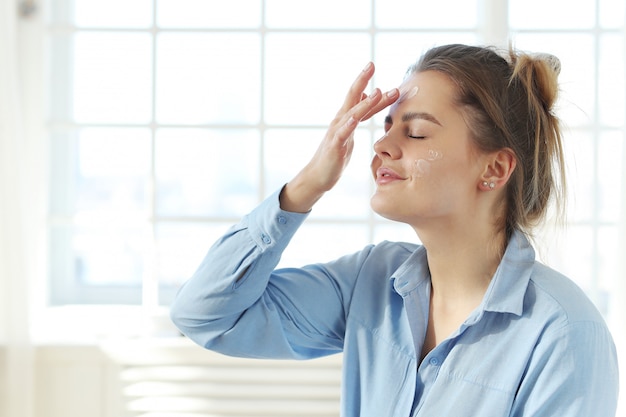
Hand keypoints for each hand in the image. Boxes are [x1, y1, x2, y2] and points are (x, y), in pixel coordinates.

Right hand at [280, 62, 398, 212]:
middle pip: (352, 97)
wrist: (318, 176)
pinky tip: (354, 118)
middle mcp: (340, 121)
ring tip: (376, 92)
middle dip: (362, 80)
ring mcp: (336, 133)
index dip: (373, 87)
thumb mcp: (350, 132)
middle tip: (371, 64)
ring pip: (351, 114)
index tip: (380, 70)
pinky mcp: (334, 146)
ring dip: (365, 103)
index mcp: (346, 118)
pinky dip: (348, 124)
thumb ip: (358, 117)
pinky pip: (342, 133)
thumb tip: (366, 98)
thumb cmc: (335, 155)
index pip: (361, 99)